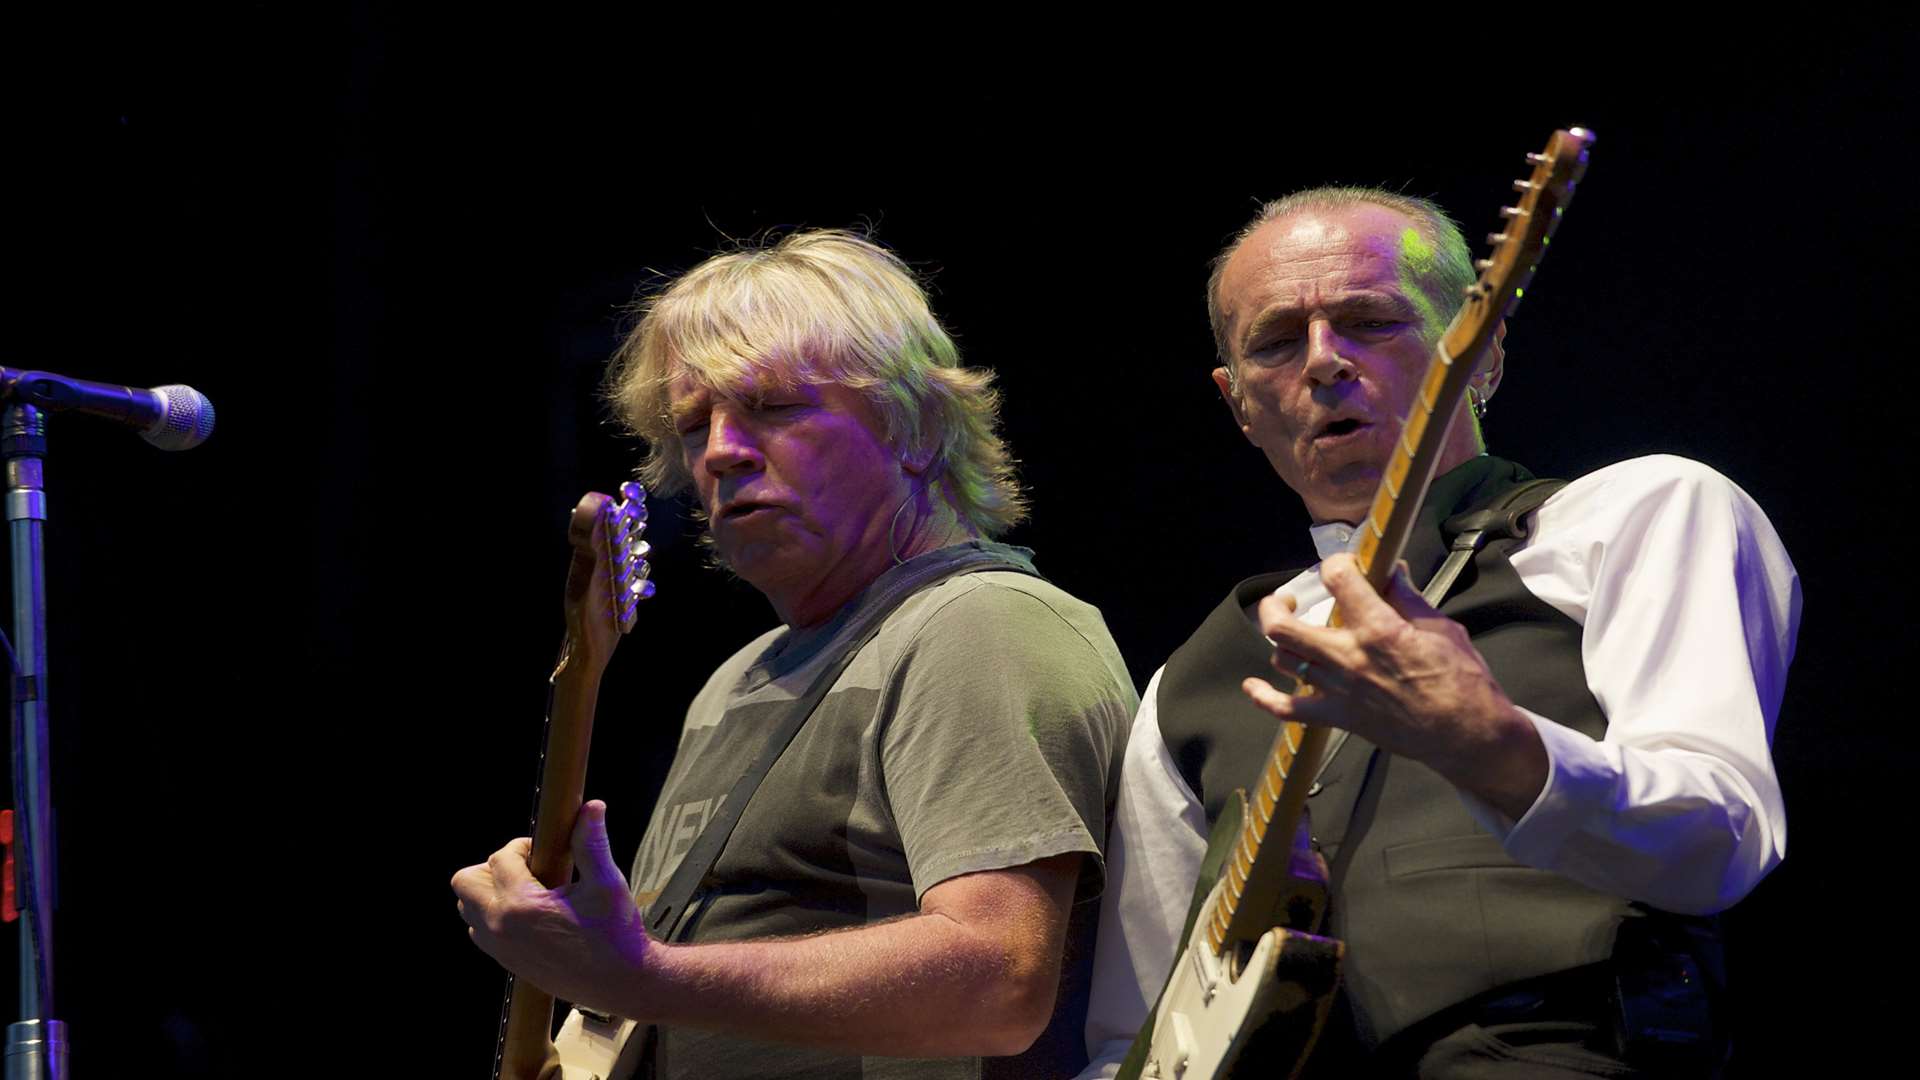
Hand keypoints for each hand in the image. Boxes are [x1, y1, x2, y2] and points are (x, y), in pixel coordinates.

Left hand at [452, 800, 655, 1015]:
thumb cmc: (616, 934)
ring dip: (489, 892)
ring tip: (526, 889)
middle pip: (465, 883)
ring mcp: (500, 948)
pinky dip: (493, 915)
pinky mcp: (507, 962)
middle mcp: (501, 927)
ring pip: (467, 908)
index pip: (499, 858)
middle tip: (526, 868)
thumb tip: (591, 807)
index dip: (520, 846)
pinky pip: (480, 931)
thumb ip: (591, 843)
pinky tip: (528, 913)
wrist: (621, 982)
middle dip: (491, 867)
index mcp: (521, 905)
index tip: (543, 850)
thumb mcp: (606, 883)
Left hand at [1240, 553, 1546, 818]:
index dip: (1336, 563)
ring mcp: (1338, 689)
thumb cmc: (1462, 682)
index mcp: (1378, 629)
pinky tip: (1253, 685)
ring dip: (1282, 642)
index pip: (1337, 579)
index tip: (1343, 565)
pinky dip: (1265, 697)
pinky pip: (1287, 709)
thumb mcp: (1442, 628)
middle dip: (1278, 604)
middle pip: (1283, 626)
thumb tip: (1392, 573)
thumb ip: (1408, 599)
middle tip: (1290, 598)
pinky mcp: (1338, 716)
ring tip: (1294, 633)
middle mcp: (1348, 658)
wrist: (1466, 735)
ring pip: (1283, 659)